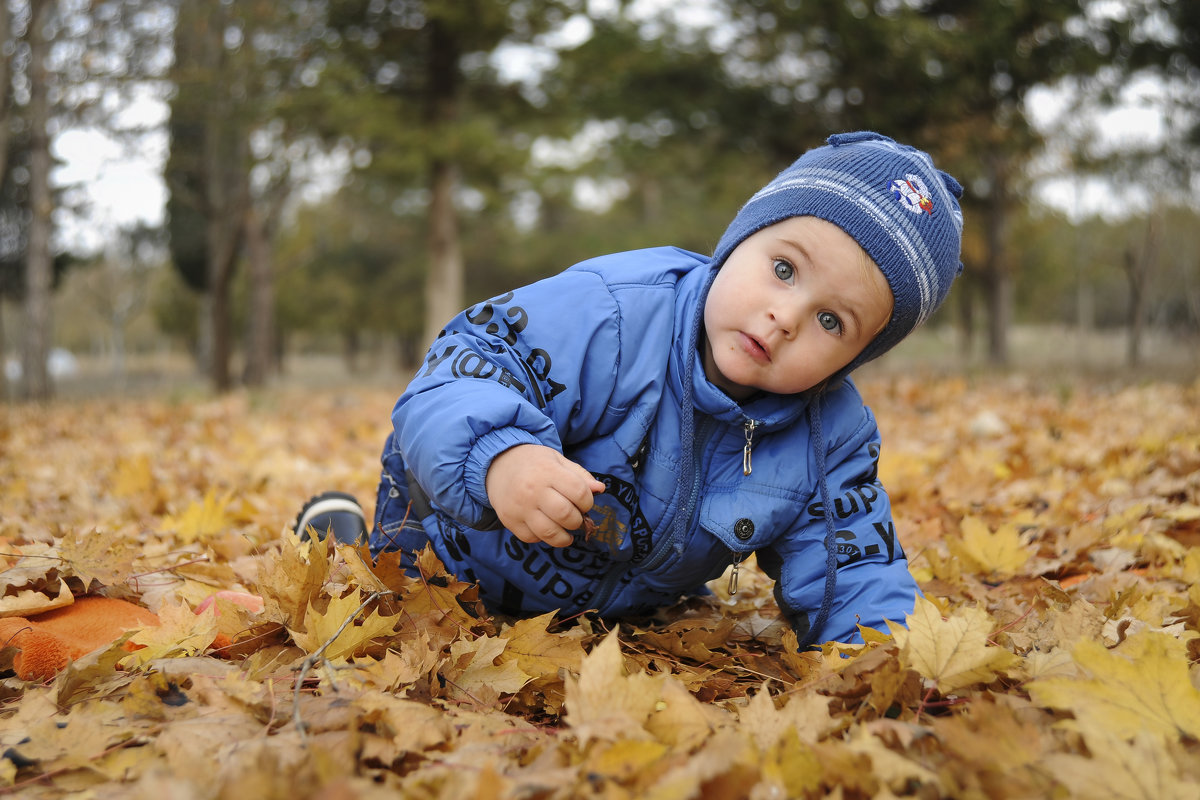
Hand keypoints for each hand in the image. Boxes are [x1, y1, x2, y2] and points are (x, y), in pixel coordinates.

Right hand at [485, 444, 604, 547]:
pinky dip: (543, 538)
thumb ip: (580, 476)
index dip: (588, 502)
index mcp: (548, 471)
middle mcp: (532, 490)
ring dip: (564, 536)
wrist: (497, 464)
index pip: (579, 492)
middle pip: (566, 515)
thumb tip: (600, 489)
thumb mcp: (557, 460)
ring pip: (549, 533)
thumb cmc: (534, 462)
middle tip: (575, 517)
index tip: (584, 503)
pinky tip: (545, 527)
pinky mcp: (509, 521)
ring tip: (566, 530)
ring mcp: (519, 508)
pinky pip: (532, 538)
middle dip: (577, 521)